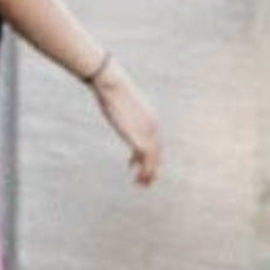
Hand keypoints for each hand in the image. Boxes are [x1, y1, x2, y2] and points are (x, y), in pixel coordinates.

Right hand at [93, 63, 162, 187]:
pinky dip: (144, 171)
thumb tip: (114, 104)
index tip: (137, 163)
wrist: (112, 85)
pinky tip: (137, 177)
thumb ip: (122, 107)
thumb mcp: (121, 100)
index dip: (150, 155)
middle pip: (157, 153)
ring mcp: (147, 134)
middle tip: (147, 180)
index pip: (155, 142)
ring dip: (148, 174)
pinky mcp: (139, 138)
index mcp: (151, 119)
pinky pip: (145, 160)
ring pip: (153, 160)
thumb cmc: (112, 88)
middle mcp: (153, 128)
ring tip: (142, 184)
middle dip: (152, 167)